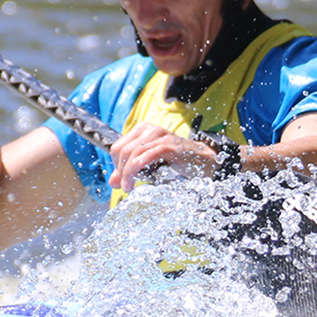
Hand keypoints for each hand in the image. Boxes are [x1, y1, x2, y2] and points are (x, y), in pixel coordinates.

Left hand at [107, 123, 223, 193]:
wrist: (202, 161)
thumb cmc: (175, 161)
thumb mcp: (149, 164)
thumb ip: (130, 170)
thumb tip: (113, 182)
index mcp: (142, 130)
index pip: (117, 146)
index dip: (114, 164)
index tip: (119, 179)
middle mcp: (150, 130)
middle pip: (123, 150)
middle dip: (119, 171)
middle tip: (123, 186)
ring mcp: (160, 136)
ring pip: (133, 153)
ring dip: (127, 173)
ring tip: (128, 186)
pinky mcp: (170, 145)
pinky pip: (147, 155)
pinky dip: (137, 169)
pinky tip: (135, 180)